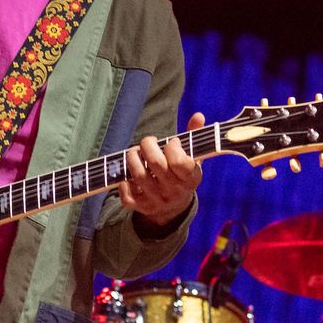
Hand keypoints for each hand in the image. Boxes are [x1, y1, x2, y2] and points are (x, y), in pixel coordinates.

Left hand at [118, 112, 204, 228]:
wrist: (174, 207)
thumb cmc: (182, 174)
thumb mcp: (192, 158)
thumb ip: (194, 137)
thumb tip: (198, 115)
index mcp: (190, 178)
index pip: (180, 161)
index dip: (172, 147)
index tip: (172, 142)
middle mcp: (174, 191)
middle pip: (155, 162)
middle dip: (147, 144)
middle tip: (148, 142)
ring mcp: (157, 200)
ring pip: (138, 175)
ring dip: (132, 157)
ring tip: (135, 153)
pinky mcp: (141, 207)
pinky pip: (126, 196)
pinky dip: (123, 182)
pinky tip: (129, 174)